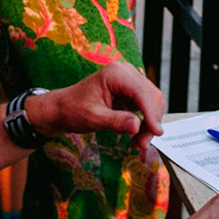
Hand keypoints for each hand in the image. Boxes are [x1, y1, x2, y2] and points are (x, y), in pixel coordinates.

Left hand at [28, 62, 163, 143]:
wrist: (62, 109)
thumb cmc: (73, 110)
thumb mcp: (93, 118)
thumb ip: (116, 121)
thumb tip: (137, 126)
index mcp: (116, 74)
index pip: (143, 93)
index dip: (152, 114)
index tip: (156, 133)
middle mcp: (126, 72)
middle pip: (152, 97)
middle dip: (151, 122)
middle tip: (142, 145)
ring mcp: (130, 80)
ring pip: (152, 103)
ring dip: (149, 124)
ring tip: (137, 143)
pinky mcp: (131, 90)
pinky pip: (146, 106)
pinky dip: (145, 122)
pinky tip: (135, 136)